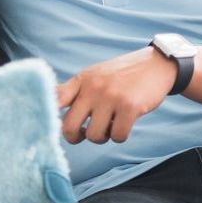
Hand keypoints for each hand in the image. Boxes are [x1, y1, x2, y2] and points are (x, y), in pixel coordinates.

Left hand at [56, 46, 176, 143]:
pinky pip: (117, 136)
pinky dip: (120, 136)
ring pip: (94, 136)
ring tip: (110, 124)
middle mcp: (92, 87)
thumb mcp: (95, 75)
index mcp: (81, 80)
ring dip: (103, 137)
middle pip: (68, 127)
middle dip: (75, 138)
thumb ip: (76, 90)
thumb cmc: (122, 75)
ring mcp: (111, 97)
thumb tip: (52, 106)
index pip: (54, 98)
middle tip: (85, 134)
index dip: (45, 115)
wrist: (156, 64)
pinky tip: (124, 124)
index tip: (46, 127)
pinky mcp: (130, 106)